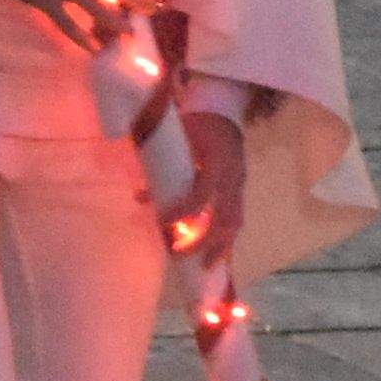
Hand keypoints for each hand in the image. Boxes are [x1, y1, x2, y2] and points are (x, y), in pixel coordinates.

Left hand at [175, 107, 244, 258]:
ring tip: (206, 268)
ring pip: (235, 222)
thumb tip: (140, 198)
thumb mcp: (176, 140)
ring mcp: (240, 184)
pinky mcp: (240, 190)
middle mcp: (232, 176)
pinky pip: (236, 219)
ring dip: (221, 247)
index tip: (164, 223)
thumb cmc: (195, 125)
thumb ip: (160, 168)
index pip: (203, 191)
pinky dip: (226, 240)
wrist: (222, 112)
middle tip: (179, 255)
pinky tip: (216, 257)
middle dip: (204, 241)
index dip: (184, 209)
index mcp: (217, 159)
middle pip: (225, 216)